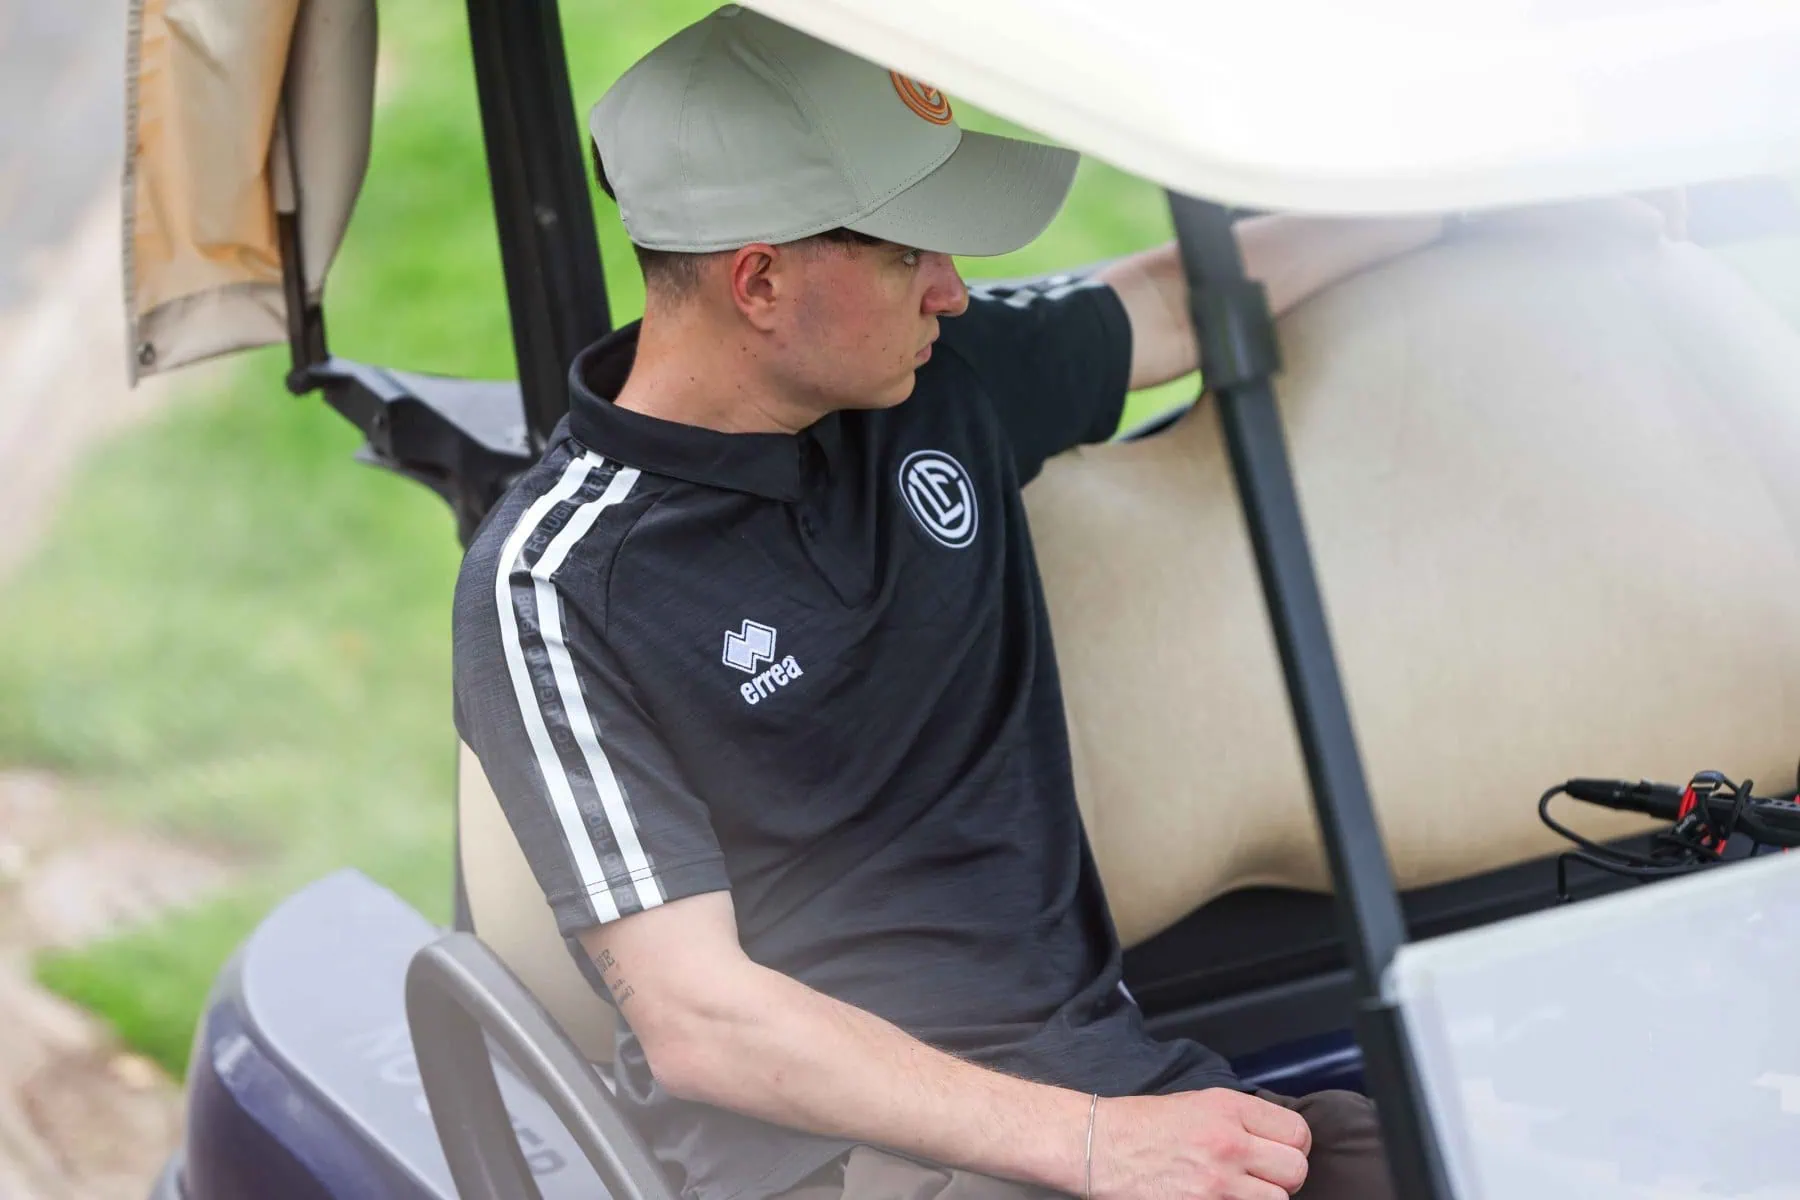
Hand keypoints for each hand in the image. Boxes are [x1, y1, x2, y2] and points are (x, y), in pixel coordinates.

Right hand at [1089, 1089, 1310, 1199]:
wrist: (1103, 1147)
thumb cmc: (1145, 1124)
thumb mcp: (1199, 1102)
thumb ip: (1242, 1118)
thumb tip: (1277, 1138)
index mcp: (1229, 1109)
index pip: (1298, 1133)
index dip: (1293, 1146)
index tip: (1279, 1151)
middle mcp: (1229, 1144)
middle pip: (1295, 1170)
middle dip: (1284, 1176)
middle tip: (1263, 1175)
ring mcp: (1217, 1184)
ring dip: (1264, 1198)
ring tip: (1241, 1190)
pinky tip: (1223, 1199)